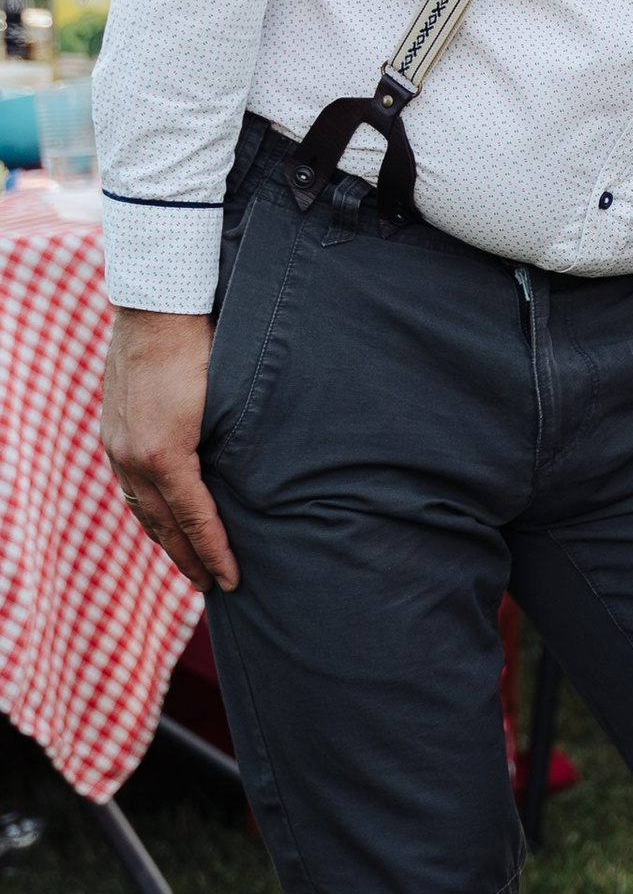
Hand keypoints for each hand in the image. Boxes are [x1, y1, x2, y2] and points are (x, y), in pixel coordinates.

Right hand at [102, 309, 238, 595]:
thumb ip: (235, 448)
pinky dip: (147, 510)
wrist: (158, 306)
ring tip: (187, 563)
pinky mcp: (113, 432)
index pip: (194, 519)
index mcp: (165, 454)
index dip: (214, 553)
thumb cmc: (206, 348)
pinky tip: (160, 519)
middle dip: (188, 558)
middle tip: (211, 587)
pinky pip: (128, 485)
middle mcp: (132, 456)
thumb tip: (258, 486)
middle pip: (162, 524)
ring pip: (140, 508)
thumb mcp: (230, 402)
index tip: (233, 581)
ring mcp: (117, 444)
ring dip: (164, 539)